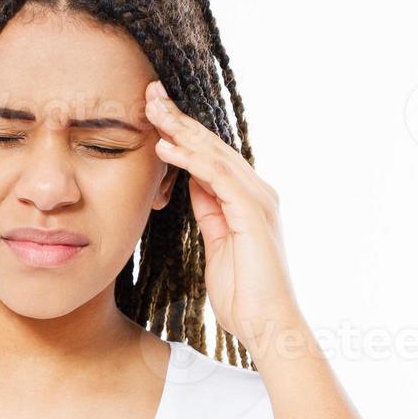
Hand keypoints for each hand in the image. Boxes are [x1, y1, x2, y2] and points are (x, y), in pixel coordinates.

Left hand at [144, 79, 301, 354]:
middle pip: (212, 145)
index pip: (211, 156)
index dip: (183, 132)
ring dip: (180, 130)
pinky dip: (190, 160)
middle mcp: (256, 192)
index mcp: (247, 199)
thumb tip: (193, 185)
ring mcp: (257, 200)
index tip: (154, 113)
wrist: (267, 325)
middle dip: (179, 119)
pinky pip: (217, 177)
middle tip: (150, 93)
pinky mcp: (252, 213)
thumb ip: (210, 213)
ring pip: (214, 153)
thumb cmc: (243, 296)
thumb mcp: (217, 245)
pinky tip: (166, 147)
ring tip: (151, 109)